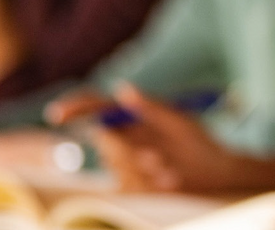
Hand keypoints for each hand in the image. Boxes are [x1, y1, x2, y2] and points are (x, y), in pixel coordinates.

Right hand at [76, 84, 256, 192]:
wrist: (216, 174)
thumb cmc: (200, 142)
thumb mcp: (180, 122)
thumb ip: (151, 106)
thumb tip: (121, 88)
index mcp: (132, 116)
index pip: (95, 107)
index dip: (74, 108)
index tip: (57, 115)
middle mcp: (125, 137)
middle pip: (104, 140)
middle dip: (127, 151)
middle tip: (156, 158)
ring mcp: (126, 161)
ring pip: (117, 166)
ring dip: (144, 170)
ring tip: (172, 171)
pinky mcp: (132, 184)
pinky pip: (128, 185)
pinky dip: (150, 184)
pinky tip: (171, 181)